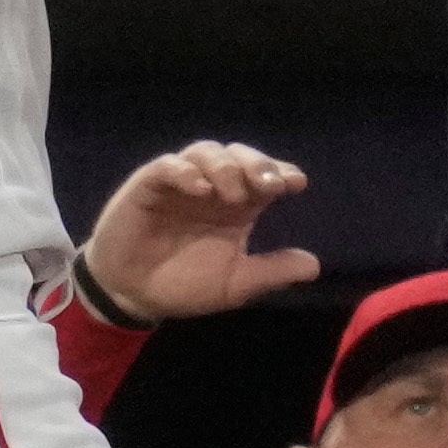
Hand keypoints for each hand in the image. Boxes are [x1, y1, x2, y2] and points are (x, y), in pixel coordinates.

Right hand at [77, 140, 318, 324]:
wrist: (132, 295)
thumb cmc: (184, 283)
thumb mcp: (233, 284)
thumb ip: (270, 272)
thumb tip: (315, 266)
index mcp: (237, 204)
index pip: (264, 177)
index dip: (281, 173)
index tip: (297, 183)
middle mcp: (213, 186)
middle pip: (240, 156)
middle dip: (258, 163)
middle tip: (270, 184)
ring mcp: (181, 182)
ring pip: (207, 151)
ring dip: (225, 166)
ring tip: (233, 193)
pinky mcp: (149, 185)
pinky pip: (167, 166)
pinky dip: (185, 171)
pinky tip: (199, 187)